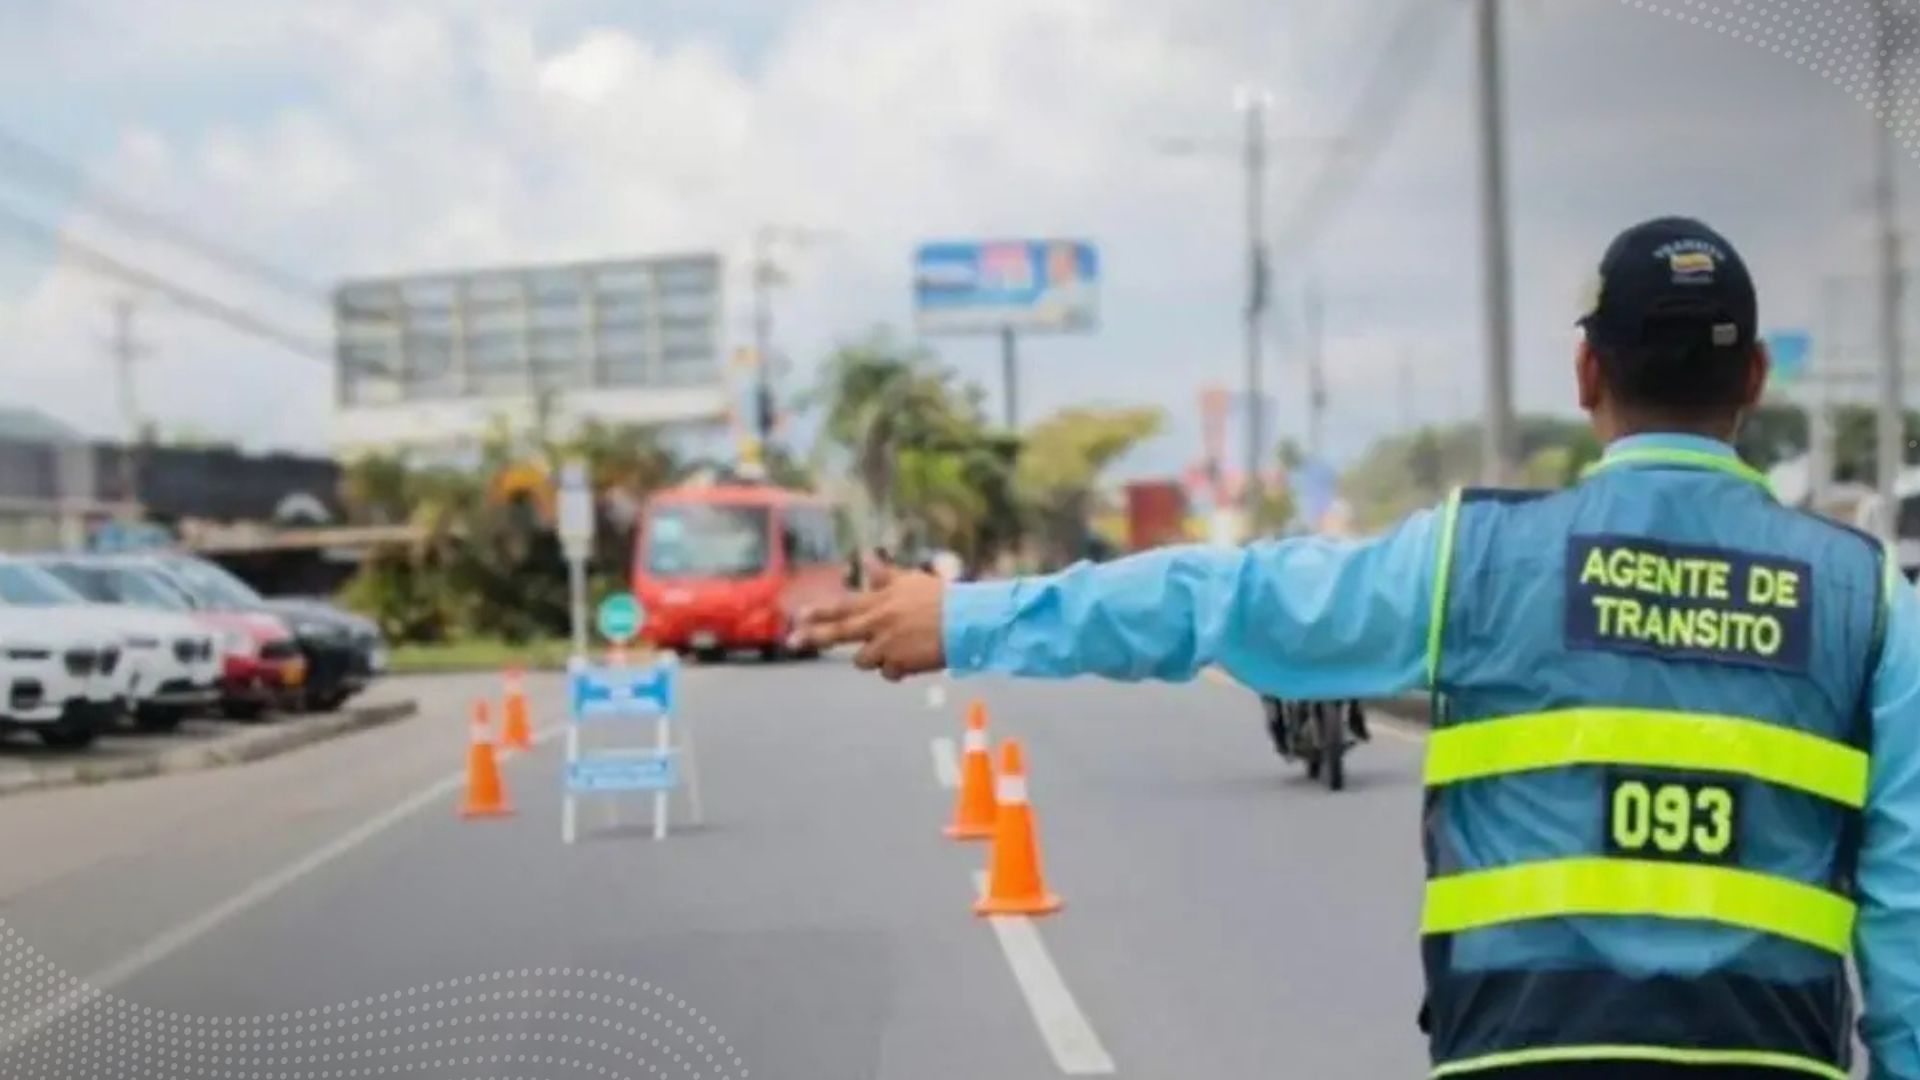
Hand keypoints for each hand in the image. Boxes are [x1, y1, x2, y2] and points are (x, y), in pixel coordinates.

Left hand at [793, 555, 946, 679]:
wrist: (968, 622)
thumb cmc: (943, 600)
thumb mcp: (911, 583)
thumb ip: (885, 576)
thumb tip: (867, 558)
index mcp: (881, 601)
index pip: (843, 606)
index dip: (820, 611)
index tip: (798, 615)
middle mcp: (879, 621)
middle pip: (838, 632)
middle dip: (814, 637)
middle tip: (793, 642)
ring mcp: (887, 644)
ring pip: (863, 659)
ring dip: (874, 657)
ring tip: (899, 647)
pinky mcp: (900, 663)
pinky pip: (888, 672)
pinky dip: (897, 669)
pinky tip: (913, 660)